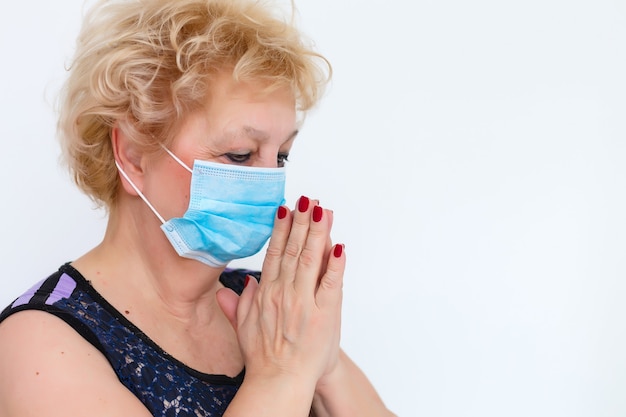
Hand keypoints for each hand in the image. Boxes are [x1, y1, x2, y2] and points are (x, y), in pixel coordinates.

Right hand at [217, 196, 344, 386]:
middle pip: (294, 249)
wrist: (279, 382)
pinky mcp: (324, 313)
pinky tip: (339, 244)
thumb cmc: (264, 358)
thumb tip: (239, 283)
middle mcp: (284, 292)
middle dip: (301, 221)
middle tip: (307, 199)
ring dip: (317, 232)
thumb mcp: (243, 327)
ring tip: (322, 209)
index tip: (286, 209)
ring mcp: (304, 301)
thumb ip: (239, 303)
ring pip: (310, 259)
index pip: (274, 252)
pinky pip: (331, 282)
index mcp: (266, 293)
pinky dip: (335, 263)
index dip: (281, 229)